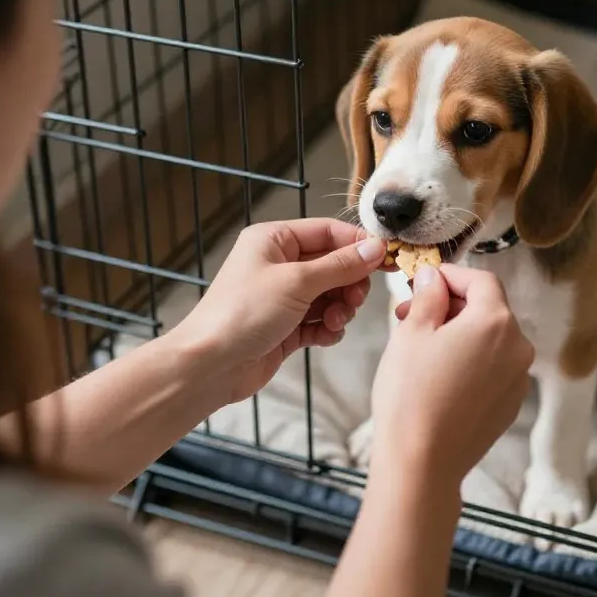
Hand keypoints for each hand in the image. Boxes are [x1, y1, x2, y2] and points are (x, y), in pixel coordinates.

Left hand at [180, 219, 384, 403]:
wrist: (210, 365)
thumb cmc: (243, 314)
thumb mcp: (297, 282)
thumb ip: (340, 265)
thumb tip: (375, 249)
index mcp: (274, 240)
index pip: (327, 231)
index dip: (358, 245)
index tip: (385, 260)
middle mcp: (278, 264)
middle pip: (333, 264)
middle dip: (349, 283)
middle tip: (354, 299)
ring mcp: (282, 296)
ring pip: (330, 294)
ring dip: (340, 308)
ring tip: (334, 322)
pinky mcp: (286, 326)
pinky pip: (320, 320)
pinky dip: (328, 328)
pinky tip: (324, 336)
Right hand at [368, 265, 534, 494]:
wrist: (423, 463)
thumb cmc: (411, 395)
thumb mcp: (411, 333)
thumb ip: (428, 296)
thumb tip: (434, 277)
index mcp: (495, 321)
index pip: (480, 280)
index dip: (450, 276)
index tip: (423, 282)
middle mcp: (518, 347)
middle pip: (488, 309)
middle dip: (450, 306)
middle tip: (409, 315)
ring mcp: (518, 378)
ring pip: (490, 340)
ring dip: (460, 333)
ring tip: (421, 347)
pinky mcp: (511, 404)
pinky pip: (493, 368)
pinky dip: (471, 361)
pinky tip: (439, 376)